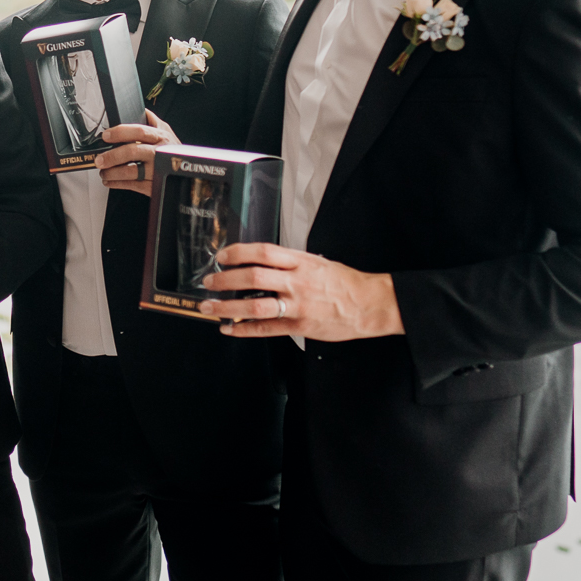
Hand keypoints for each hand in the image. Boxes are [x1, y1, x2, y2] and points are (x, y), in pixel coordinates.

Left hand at [95, 109, 179, 194]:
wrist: (188, 173)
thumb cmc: (172, 150)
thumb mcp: (166, 131)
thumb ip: (152, 120)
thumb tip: (140, 109)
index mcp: (160, 137)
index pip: (139, 131)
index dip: (120, 132)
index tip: (106, 136)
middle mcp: (159, 153)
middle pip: (132, 152)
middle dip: (112, 156)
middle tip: (100, 159)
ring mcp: (157, 170)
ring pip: (131, 171)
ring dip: (112, 172)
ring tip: (103, 172)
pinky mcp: (155, 186)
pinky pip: (133, 185)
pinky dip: (117, 184)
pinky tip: (110, 181)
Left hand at [200, 242, 403, 340]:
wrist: (370, 305)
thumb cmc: (345, 283)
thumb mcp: (318, 262)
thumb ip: (290, 262)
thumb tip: (260, 261)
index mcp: (302, 262)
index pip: (264, 252)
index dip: (239, 252)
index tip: (222, 256)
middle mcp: (297, 282)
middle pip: (254, 277)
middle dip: (225, 279)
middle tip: (209, 282)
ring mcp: (298, 306)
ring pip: (255, 306)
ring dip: (227, 307)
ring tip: (209, 307)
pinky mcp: (299, 327)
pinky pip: (266, 328)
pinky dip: (244, 329)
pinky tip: (229, 328)